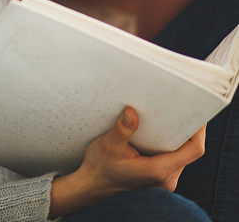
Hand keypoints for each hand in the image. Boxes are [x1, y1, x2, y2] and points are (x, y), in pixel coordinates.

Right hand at [48, 108, 205, 217]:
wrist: (92, 186)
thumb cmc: (100, 167)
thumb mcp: (108, 145)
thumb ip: (122, 129)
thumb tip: (131, 111)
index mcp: (159, 171)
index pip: (193, 150)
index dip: (199, 130)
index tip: (197, 111)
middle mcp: (166, 178)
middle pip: (190, 151)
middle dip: (189, 128)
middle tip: (182, 105)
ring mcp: (164, 180)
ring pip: (183, 155)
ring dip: (180, 136)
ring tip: (172, 114)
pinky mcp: (159, 178)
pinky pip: (174, 158)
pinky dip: (172, 143)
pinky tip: (162, 129)